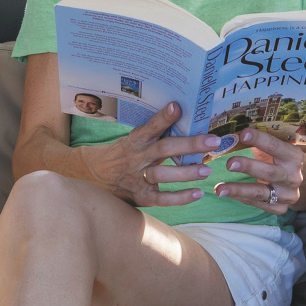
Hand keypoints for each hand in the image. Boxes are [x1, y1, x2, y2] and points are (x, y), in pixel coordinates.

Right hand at [81, 102, 219, 208]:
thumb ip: (155, 132)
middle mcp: (137, 158)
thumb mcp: (133, 139)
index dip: (163, 118)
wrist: (93, 176)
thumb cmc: (122, 153)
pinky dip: (180, 198)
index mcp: (135, 140)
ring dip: (186, 172)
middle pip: (164, 149)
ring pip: (163, 175)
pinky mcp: (141, 196)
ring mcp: (138, 178)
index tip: (177, 106)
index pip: (150, 126)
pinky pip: (161, 199)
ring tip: (206, 170)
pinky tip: (197, 193)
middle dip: (190, 145)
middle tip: (213, 141)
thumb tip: (183, 114)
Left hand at [210, 126, 305, 215]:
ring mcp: (288, 195)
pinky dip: (241, 198)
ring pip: (262, 193)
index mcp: (294, 157)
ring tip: (220, 189)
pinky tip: (228, 193)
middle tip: (229, 163)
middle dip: (248, 167)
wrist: (298, 179)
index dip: (259, 139)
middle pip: (270, 172)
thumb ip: (259, 142)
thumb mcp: (276, 147)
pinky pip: (258, 204)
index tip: (242, 134)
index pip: (275, 146)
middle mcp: (293, 177)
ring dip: (239, 190)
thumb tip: (232, 133)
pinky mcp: (280, 207)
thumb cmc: (280, 158)